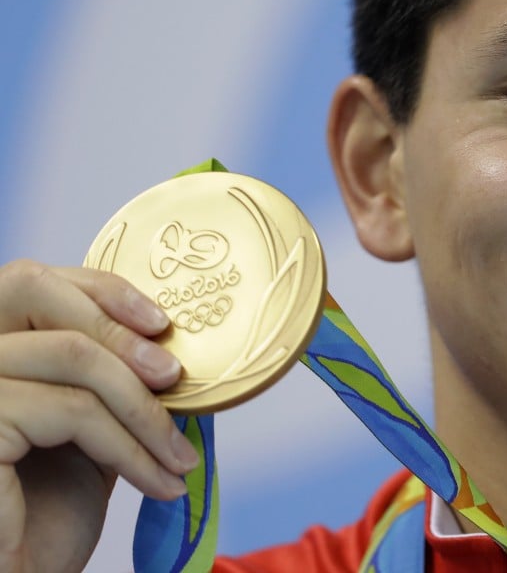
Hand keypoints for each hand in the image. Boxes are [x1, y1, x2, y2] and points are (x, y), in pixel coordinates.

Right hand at [0, 260, 199, 572]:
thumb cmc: (41, 516)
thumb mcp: (83, 432)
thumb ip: (104, 382)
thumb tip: (171, 346)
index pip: (33, 283)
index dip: (101, 289)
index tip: (162, 323)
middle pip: (38, 294)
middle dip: (121, 333)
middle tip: (177, 380)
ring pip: (73, 357)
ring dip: (144, 411)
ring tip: (180, 461)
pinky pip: (73, 411)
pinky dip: (132, 448)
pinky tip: (160, 482)